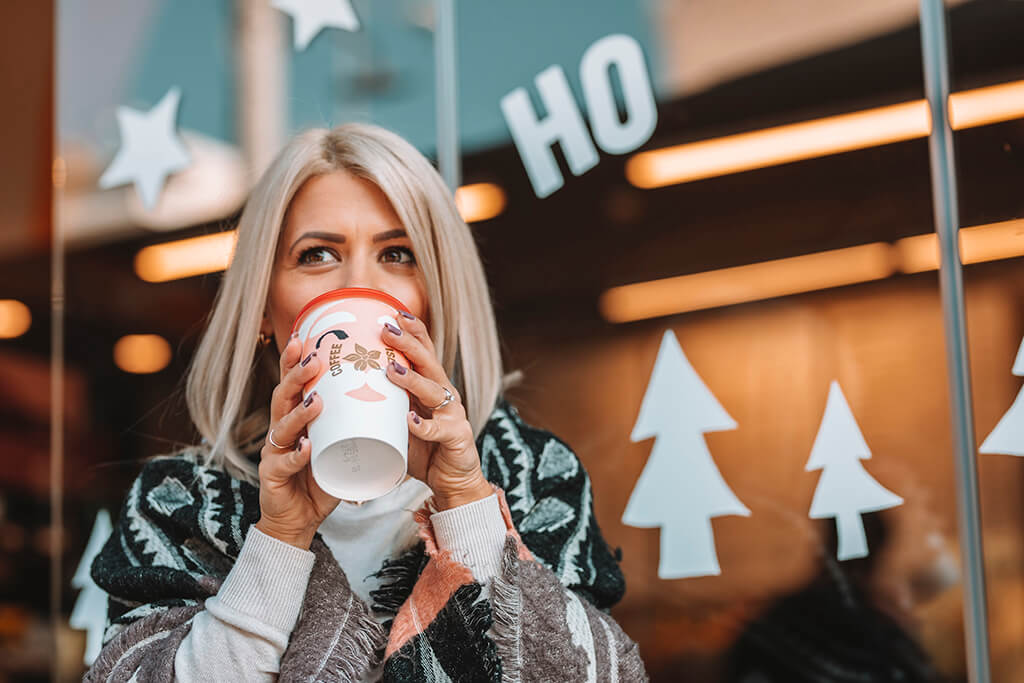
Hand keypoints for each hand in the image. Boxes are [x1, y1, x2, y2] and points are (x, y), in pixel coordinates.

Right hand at [255, 333, 339, 548]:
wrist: (298, 519)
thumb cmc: (319, 478)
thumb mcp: (337, 445)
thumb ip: (351, 423)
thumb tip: (385, 394)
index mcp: (293, 420)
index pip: (291, 385)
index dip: (293, 361)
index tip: (303, 336)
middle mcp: (280, 432)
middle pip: (282, 398)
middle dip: (296, 377)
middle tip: (314, 359)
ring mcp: (274, 455)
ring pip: (283, 428)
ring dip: (299, 413)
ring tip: (316, 399)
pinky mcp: (274, 479)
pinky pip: (285, 465)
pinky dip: (296, 456)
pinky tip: (307, 447)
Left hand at [383, 313, 492, 509]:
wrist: (453, 480)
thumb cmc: (425, 447)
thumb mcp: (402, 419)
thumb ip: (384, 403)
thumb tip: (343, 387)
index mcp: (433, 385)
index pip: (424, 351)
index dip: (412, 330)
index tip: (394, 312)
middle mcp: (445, 394)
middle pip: (428, 362)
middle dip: (409, 343)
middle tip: (387, 328)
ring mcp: (453, 415)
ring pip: (433, 390)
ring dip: (412, 379)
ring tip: (391, 369)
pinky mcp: (457, 438)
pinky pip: (438, 431)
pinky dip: (423, 426)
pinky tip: (410, 420)